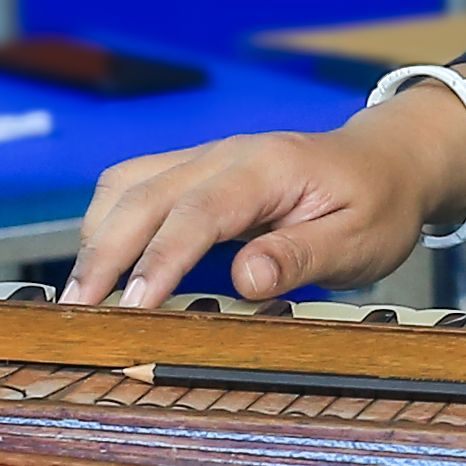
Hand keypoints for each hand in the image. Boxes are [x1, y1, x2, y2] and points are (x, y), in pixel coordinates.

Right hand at [61, 122, 454, 307]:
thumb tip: (246, 282)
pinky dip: (108, 223)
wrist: (386, 161)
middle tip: (78, 311)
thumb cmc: (377, 204)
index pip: (198, 212)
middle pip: (144, 194)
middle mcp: (225, 155)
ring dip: (97, 236)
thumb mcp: (359, 240)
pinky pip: (134, 186)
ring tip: (79, 295)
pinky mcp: (194, 173)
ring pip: (127, 185)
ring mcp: (205, 159)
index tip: (133, 306)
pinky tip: (100, 264)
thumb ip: (301, 257)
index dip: (160, 260)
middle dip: (105, 253)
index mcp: (268, 167)